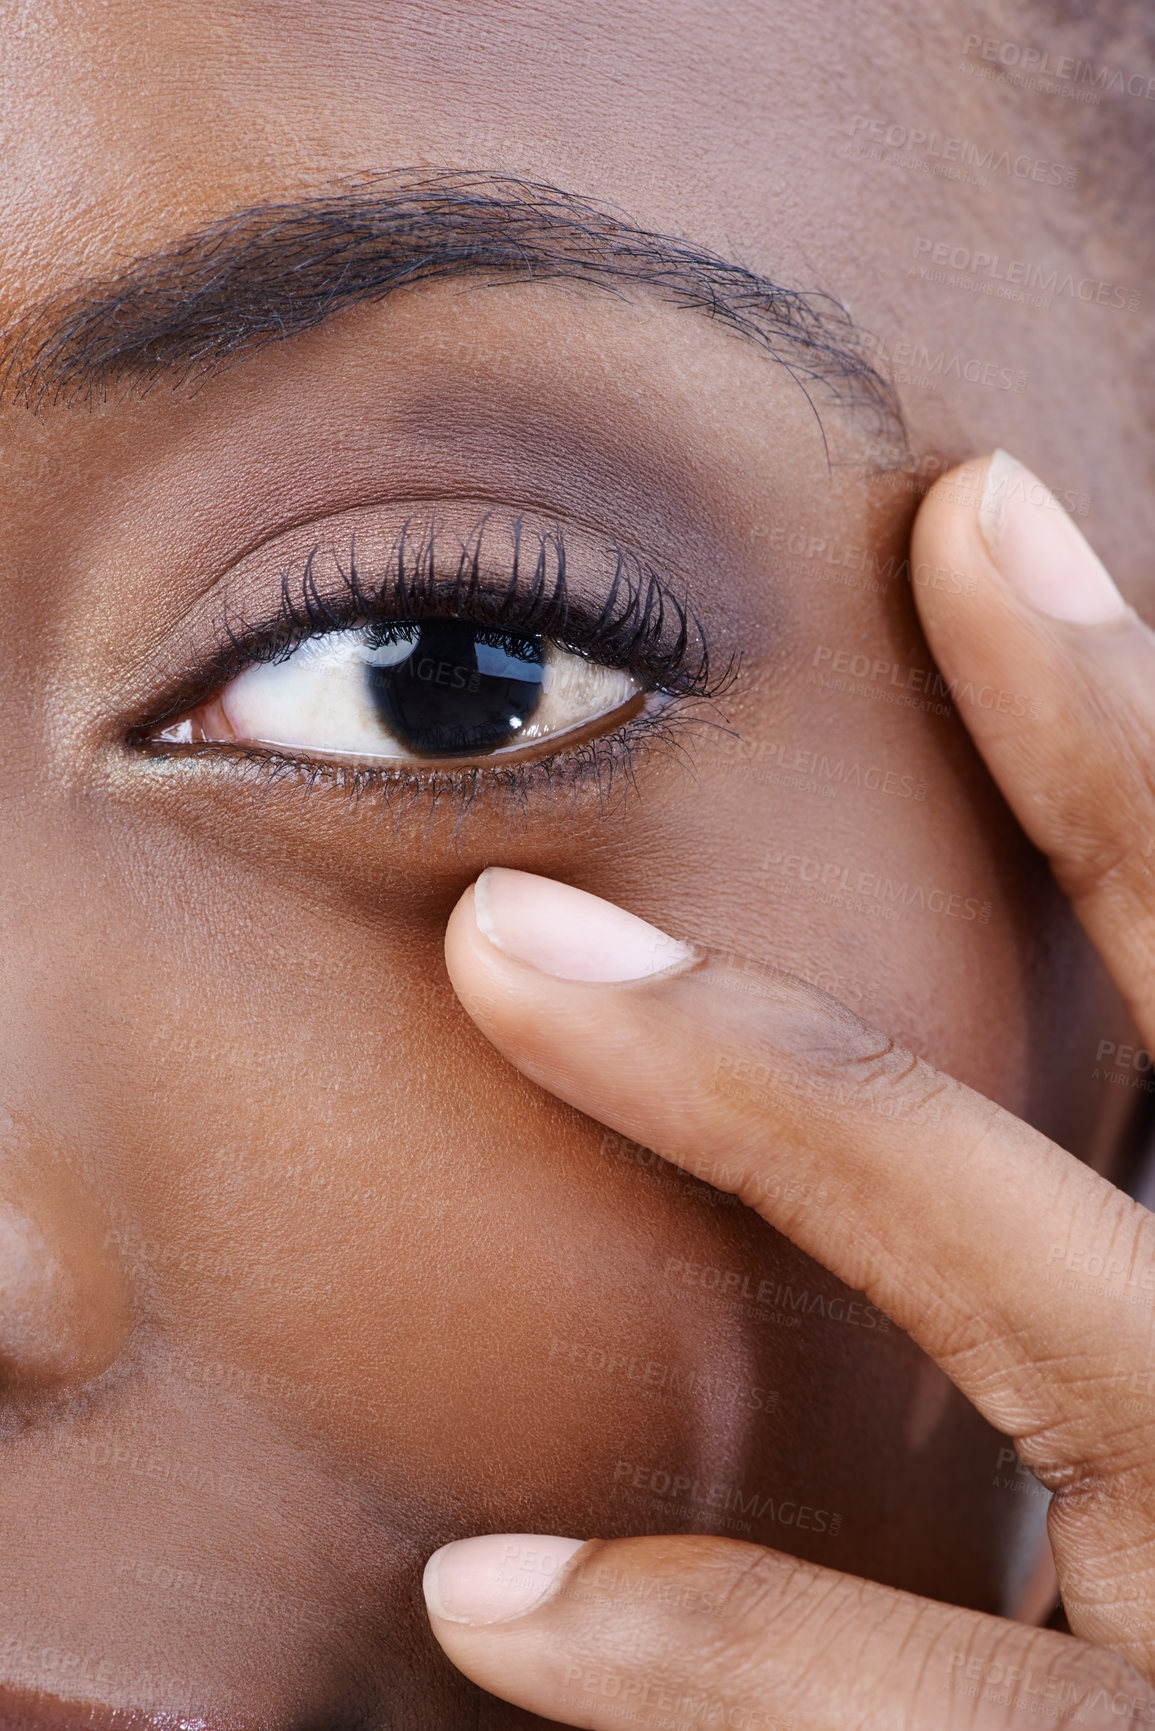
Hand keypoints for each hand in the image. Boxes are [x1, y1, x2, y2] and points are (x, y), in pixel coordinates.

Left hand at [422, 450, 1154, 1727]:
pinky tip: (483, 1604)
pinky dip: (698, 1642)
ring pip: (1012, 1264)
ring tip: (498, 940)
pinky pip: (913, 1700)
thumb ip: (1118, 1213)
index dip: (1129, 720)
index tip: (978, 517)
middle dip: (1023, 769)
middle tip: (783, 551)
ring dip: (744, 1075)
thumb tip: (1026, 1106)